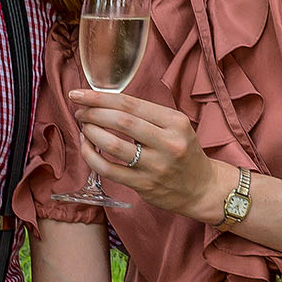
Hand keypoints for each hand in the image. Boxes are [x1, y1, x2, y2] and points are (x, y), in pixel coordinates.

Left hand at [69, 86, 223, 219]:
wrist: (201, 188)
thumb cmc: (183, 152)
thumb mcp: (175, 126)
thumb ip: (146, 115)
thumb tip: (105, 102)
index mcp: (175, 122)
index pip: (131, 104)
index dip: (100, 97)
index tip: (80, 93)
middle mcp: (168, 143)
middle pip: (121, 121)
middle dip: (93, 112)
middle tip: (80, 110)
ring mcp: (156, 166)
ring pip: (112, 145)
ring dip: (90, 133)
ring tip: (83, 127)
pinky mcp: (144, 185)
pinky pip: (109, 169)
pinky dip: (91, 156)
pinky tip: (87, 148)